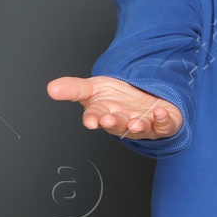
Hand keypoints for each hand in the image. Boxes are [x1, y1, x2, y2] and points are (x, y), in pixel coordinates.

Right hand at [46, 75, 183, 139]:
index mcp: (104, 114)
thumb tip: (51, 88)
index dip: (93, 119)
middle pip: (117, 124)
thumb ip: (73, 88)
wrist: (143, 96)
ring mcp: (143, 124)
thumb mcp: (93, 87)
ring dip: (137, 127)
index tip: (91, 120)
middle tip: (108, 119)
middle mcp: (123, 121)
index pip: (95, 117)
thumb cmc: (117, 97)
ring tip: (135, 122)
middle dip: (114, 123)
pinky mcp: (163, 124)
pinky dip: (163, 120)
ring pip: (140, 129)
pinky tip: (159, 112)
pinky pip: (165, 126)